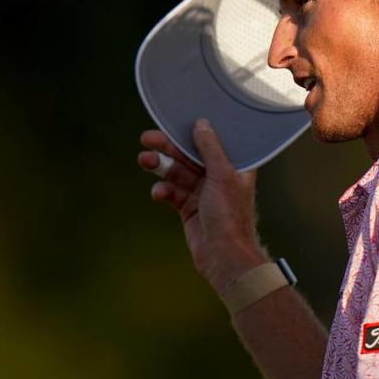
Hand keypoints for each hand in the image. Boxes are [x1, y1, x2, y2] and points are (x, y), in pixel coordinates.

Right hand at [137, 119, 269, 292]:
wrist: (223, 255)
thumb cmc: (230, 216)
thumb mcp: (221, 175)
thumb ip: (210, 149)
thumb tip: (202, 124)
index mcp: (234, 167)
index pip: (212, 142)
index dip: (193, 132)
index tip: (174, 122)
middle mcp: (219, 177)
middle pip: (190, 156)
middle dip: (169, 148)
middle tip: (147, 138)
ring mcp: (203, 193)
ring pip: (178, 173)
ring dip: (161, 167)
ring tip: (144, 160)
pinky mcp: (189, 208)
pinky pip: (172, 193)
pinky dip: (164, 191)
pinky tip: (158, 192)